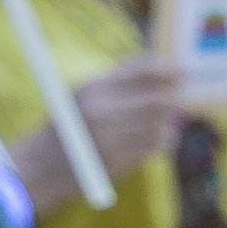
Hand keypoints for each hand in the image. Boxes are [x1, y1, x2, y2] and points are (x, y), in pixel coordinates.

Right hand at [73, 52, 185, 171]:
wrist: (44, 165)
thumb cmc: (68, 123)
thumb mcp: (83, 91)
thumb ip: (117, 77)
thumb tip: (156, 63)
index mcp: (93, 89)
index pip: (141, 72)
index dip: (167, 69)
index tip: (182, 69)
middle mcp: (102, 112)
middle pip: (157, 101)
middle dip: (173, 97)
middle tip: (179, 95)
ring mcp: (111, 139)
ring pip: (160, 126)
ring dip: (166, 122)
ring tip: (162, 119)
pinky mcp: (118, 161)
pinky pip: (154, 147)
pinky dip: (161, 140)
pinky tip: (156, 137)